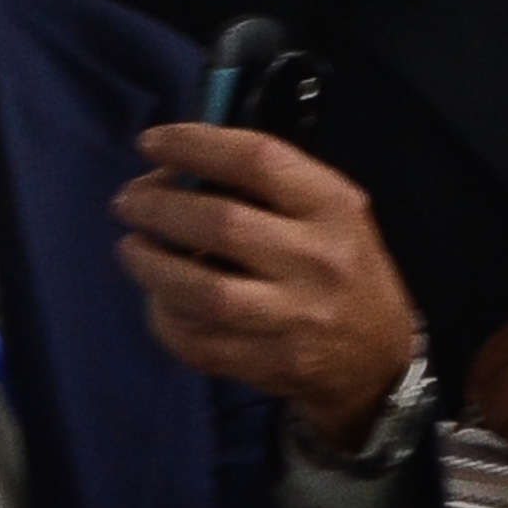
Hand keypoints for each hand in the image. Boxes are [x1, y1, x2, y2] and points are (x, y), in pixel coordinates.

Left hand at [114, 124, 420, 448]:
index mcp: (333, 208)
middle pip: (221, 224)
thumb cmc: (343, 266)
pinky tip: (157, 298)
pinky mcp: (270, 364)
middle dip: (158, 207)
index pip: (257, 160)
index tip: (151, 142)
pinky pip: (197, 342)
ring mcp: (294, 319)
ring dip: (150, 265)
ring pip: (202, 292)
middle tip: (128, 202)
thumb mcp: (331, 210)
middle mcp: (317, 261)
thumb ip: (269, 184)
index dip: (195, 145)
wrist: (379, 357)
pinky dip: (163, 317)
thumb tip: (182, 165)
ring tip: (132, 248)